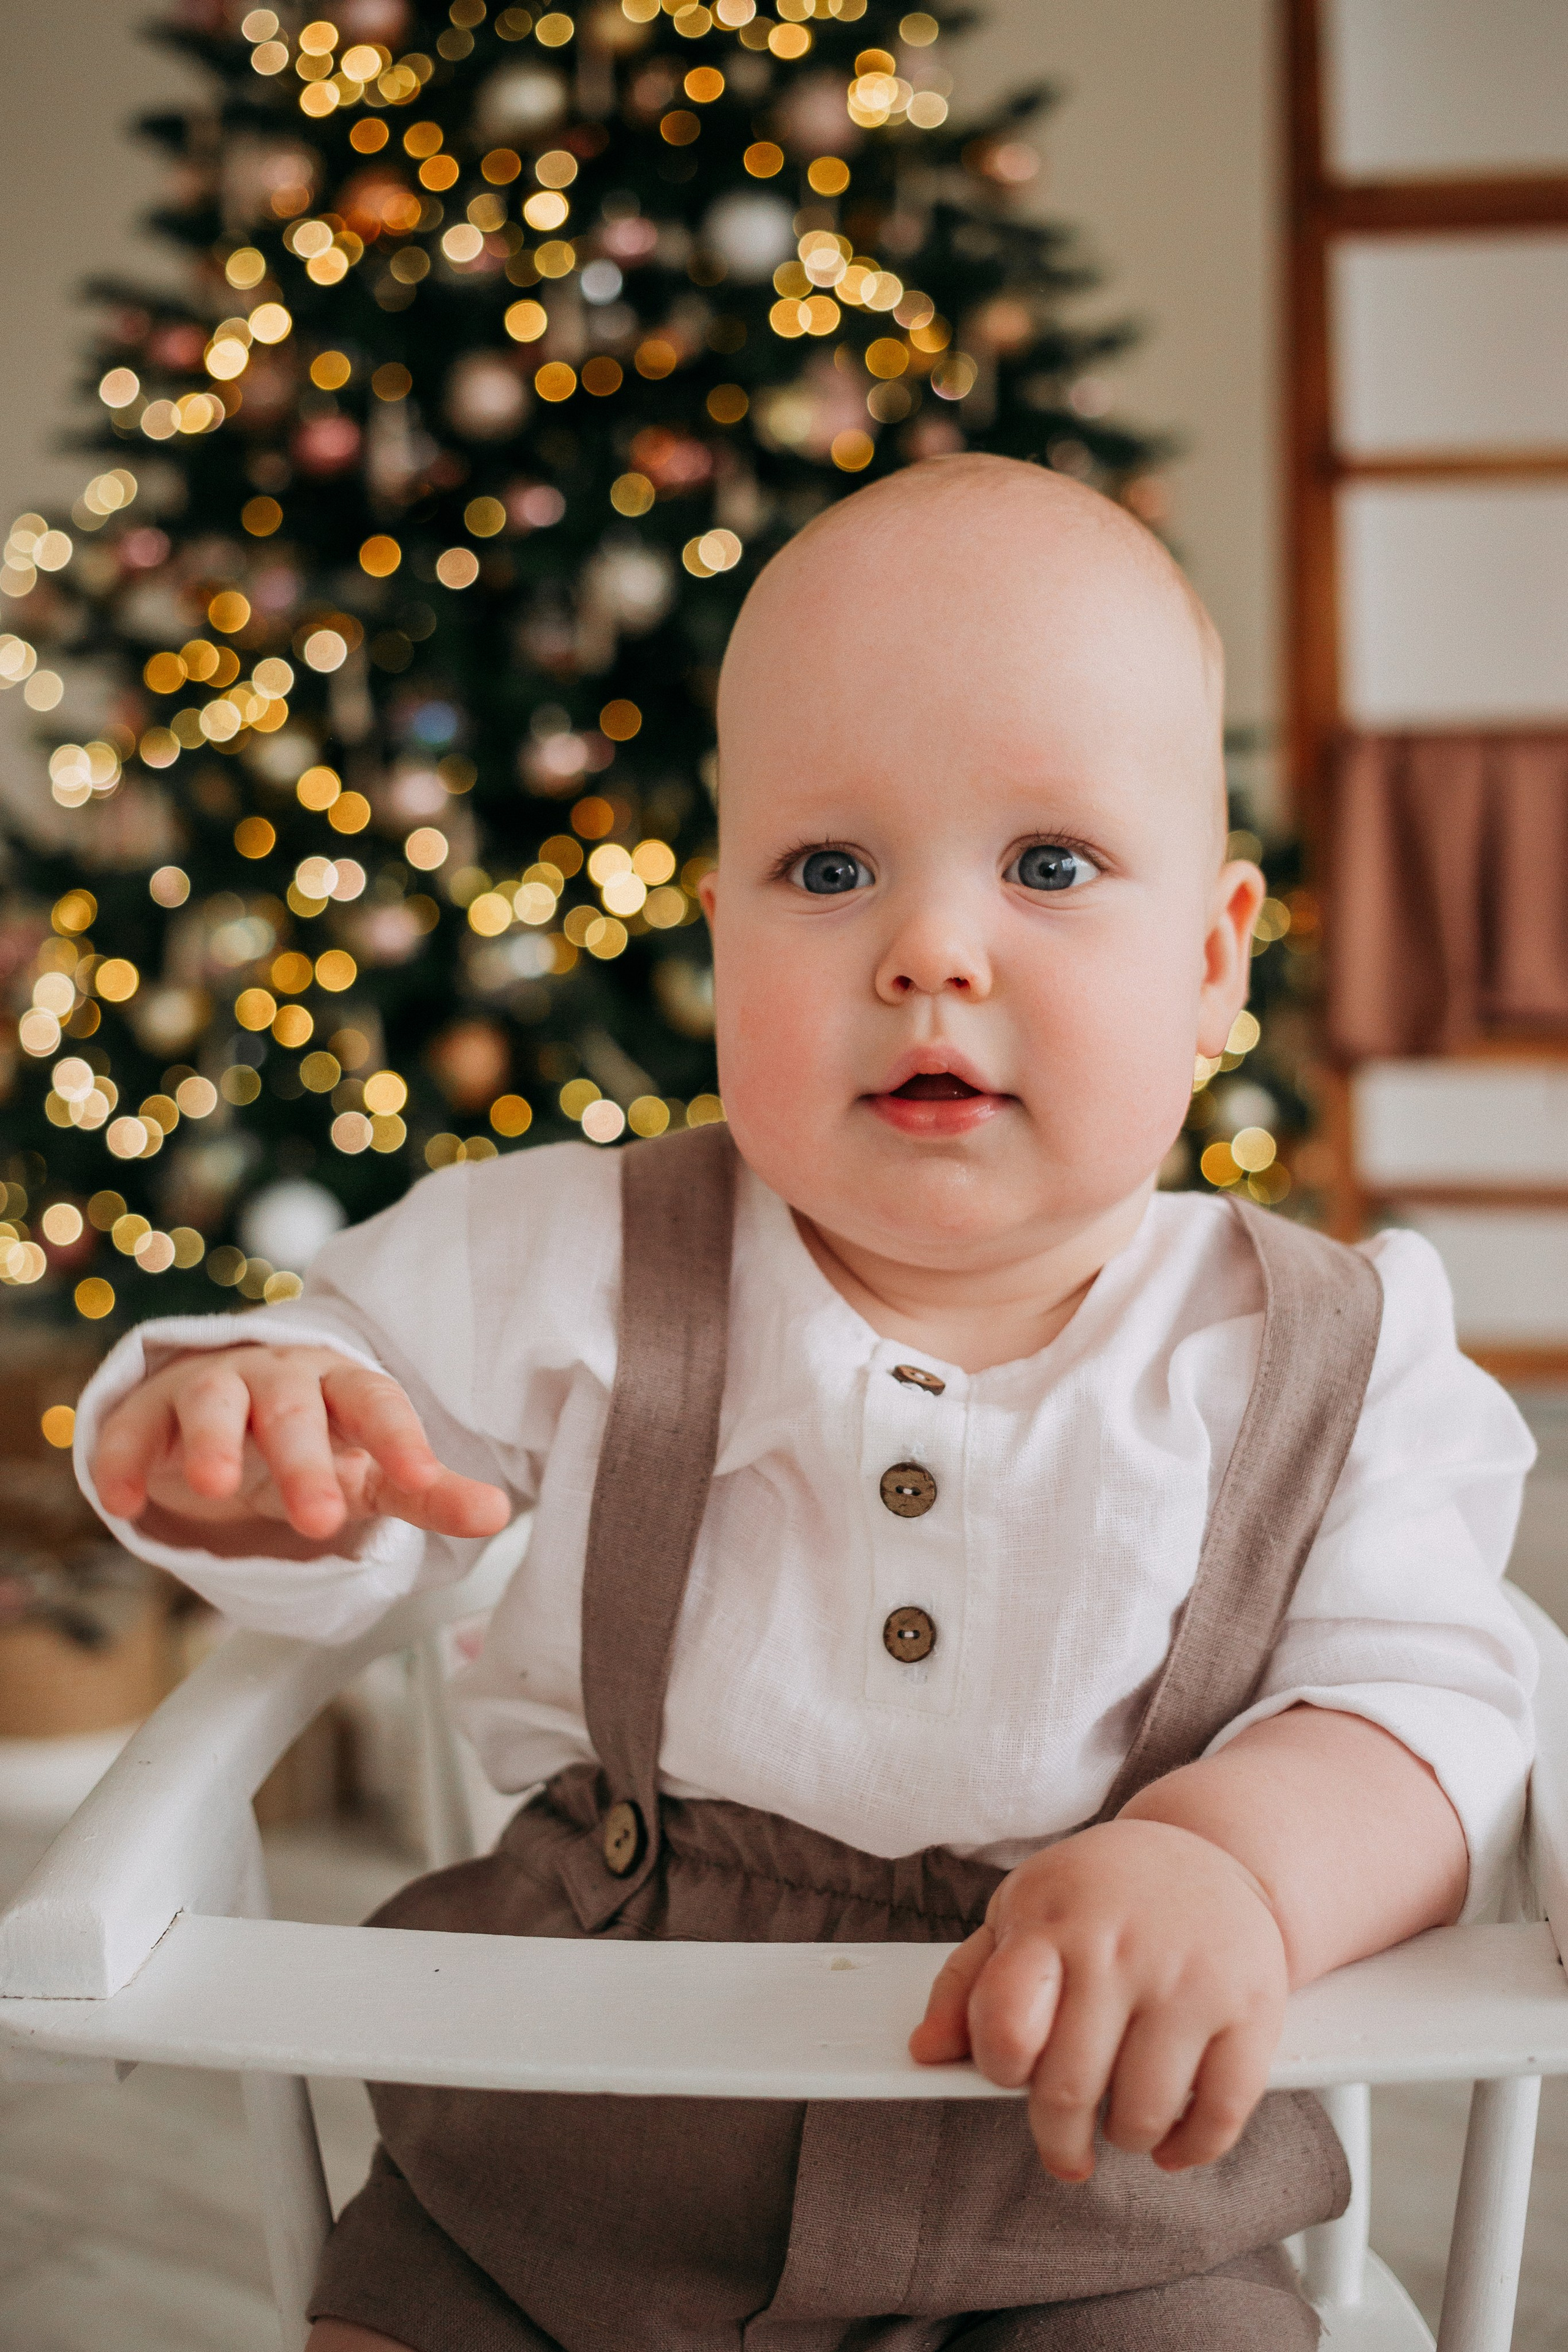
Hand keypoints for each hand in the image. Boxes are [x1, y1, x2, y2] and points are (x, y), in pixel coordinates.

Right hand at [92, 1344, 510, 1546]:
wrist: (231, 1411)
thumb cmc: (316, 1439)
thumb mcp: (373, 1470)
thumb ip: (428, 1492)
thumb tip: (499, 1514)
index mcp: (341, 1386)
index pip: (376, 1401)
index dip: (399, 1437)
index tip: (422, 1479)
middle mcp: (277, 1377)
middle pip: (291, 1407)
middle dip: (302, 1460)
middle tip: (316, 1519)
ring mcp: (210, 1387)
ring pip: (211, 1399)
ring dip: (211, 1439)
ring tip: (213, 1486)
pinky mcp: (149, 1411)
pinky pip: (131, 1429)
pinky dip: (123, 1460)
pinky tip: (124, 1502)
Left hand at [909, 1818, 1286, 2178]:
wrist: (1213, 1850)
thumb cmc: (1099, 1894)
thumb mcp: (1022, 1912)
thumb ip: (967, 1982)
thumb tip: (925, 2052)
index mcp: (1053, 1922)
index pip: (1007, 2023)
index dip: (1001, 2068)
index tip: (1012, 2076)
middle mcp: (1121, 1949)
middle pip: (1068, 2087)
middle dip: (1058, 2138)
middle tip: (1065, 2145)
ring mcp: (1190, 1979)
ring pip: (1141, 2113)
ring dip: (1123, 2137)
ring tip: (1121, 2119)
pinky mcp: (1252, 2009)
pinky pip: (1217, 2118)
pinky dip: (1187, 2148)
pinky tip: (1170, 2138)